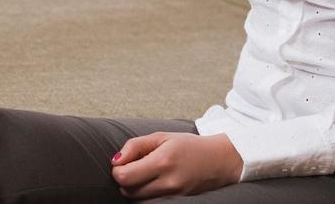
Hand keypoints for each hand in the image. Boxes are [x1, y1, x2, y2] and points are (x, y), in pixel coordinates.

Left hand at [111, 132, 242, 199]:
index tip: (123, 161)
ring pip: (138, 199)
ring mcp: (174, 195)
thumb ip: (134, 146)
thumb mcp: (161, 136)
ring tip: (144, 173)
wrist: (220, 160)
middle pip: (128, 191)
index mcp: (162, 162)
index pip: (124, 176)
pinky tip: (154, 181)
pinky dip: (146, 193)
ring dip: (134, 187)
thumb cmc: (188, 145)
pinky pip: (151, 201)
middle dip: (124, 179)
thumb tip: (115, 161)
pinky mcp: (178, 201)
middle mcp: (168, 182)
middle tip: (133, 166)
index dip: (117, 169)